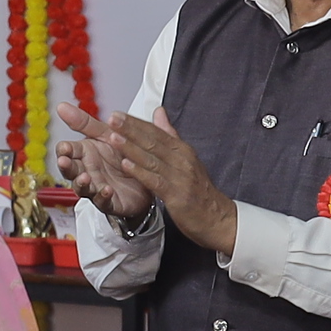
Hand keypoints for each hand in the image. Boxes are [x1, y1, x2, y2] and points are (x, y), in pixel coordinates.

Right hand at [55, 100, 152, 222]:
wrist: (147, 176)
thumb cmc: (121, 155)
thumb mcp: (105, 134)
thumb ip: (84, 122)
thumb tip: (61, 106)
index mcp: (85, 153)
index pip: (67, 151)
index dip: (64, 150)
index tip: (64, 148)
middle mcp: (87, 171)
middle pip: (70, 170)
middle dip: (66, 167)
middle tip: (65, 161)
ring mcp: (96, 187)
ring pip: (82, 188)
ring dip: (82, 183)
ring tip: (85, 177)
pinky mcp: (110, 202)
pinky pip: (103, 201)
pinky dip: (103, 196)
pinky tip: (107, 190)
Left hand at [101, 102, 236, 257]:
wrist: (217, 218)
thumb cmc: (199, 190)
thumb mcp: (186, 158)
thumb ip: (169, 135)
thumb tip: (158, 112)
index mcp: (182, 150)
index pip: (156, 132)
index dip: (136, 122)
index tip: (117, 114)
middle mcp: (182, 160)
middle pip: (153, 141)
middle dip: (130, 129)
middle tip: (112, 119)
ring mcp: (180, 177)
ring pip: (152, 159)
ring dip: (131, 148)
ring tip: (113, 138)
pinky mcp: (178, 195)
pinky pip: (156, 181)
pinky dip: (141, 172)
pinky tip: (126, 165)